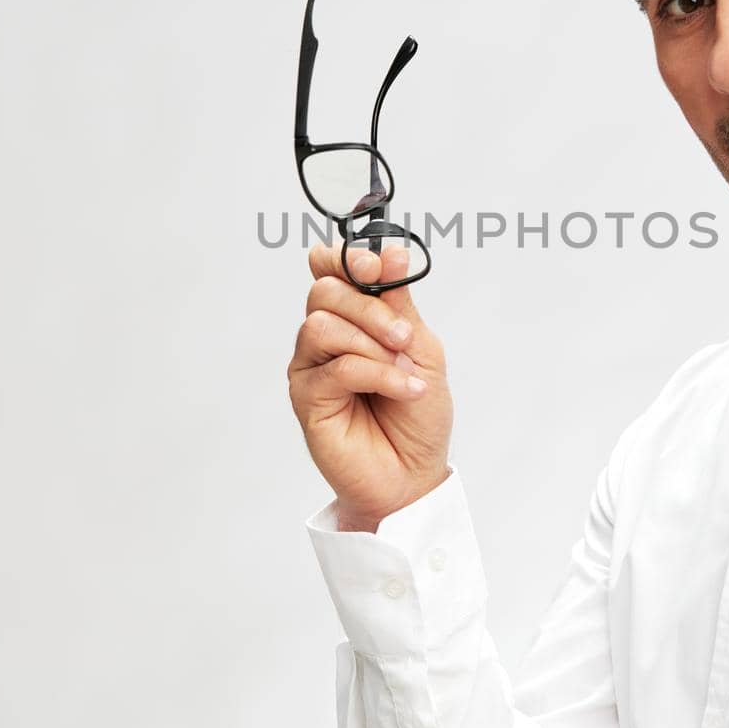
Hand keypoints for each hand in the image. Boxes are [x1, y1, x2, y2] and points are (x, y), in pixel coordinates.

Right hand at [288, 240, 452, 531]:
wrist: (416, 474)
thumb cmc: (417, 415)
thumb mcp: (421, 348)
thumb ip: (399, 303)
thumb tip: (391, 253)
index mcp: (352, 318)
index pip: (331, 269)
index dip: (349, 259)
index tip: (378, 267)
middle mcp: (325, 338)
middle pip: (324, 292)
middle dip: (370, 308)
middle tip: (404, 336)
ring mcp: (311, 367)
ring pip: (321, 325)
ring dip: (371, 343)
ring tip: (403, 368)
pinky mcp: (307, 399)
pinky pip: (335, 367)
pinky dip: (378, 373)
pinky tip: (404, 388)